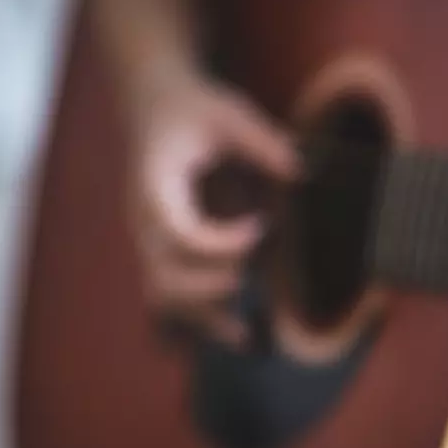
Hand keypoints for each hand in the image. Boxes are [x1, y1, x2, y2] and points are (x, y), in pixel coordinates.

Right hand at [126, 71, 300, 345]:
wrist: (157, 108)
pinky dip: (202, 322)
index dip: (221, 242)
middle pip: (164, 276)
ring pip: (164, 298)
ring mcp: (151, 242)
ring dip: (206, 318)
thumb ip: (263, 141)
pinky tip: (243, 339)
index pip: (177, 232)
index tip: (264, 226)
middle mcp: (145, 221)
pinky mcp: (165, 253)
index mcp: (155, 186)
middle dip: (210, 287)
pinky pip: (172, 301)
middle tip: (252, 274)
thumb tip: (301, 171)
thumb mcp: (230, 113)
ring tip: (249, 337)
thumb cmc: (195, 109)